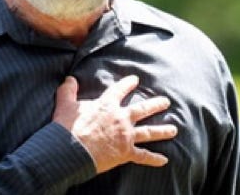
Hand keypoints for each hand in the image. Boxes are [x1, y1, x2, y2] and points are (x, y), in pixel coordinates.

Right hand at [52, 75, 177, 173]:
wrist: (69, 151)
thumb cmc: (67, 127)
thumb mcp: (65, 104)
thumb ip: (68, 90)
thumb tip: (70, 78)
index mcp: (107, 105)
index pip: (120, 90)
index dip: (128, 84)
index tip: (135, 79)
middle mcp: (121, 118)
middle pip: (143, 109)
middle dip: (156, 104)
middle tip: (166, 102)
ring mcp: (126, 136)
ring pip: (149, 132)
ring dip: (162, 131)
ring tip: (174, 129)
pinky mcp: (126, 152)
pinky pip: (143, 156)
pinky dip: (154, 158)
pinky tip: (164, 160)